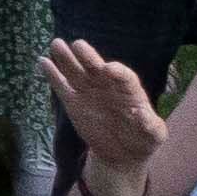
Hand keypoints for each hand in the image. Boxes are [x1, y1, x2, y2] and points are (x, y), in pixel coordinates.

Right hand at [40, 34, 171, 191]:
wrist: (122, 152)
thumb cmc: (142, 139)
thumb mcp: (153, 135)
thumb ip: (150, 126)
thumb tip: (141, 114)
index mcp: (129, 90)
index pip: (124, 76)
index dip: (116, 71)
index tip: (107, 69)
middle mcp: (107, 85)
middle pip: (97, 67)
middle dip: (88, 56)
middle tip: (78, 45)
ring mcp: (89, 91)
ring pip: (76, 72)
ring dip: (66, 58)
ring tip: (56, 44)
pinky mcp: (74, 102)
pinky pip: (62, 86)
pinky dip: (52, 74)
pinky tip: (43, 62)